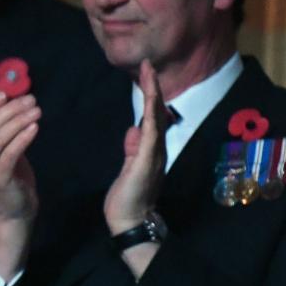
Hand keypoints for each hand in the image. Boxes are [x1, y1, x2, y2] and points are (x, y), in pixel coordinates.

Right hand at [0, 89, 40, 277]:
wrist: (15, 209)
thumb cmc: (13, 175)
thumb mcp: (5, 147)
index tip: (6, 93)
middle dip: (9, 109)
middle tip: (31, 100)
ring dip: (18, 121)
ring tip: (37, 111)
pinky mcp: (0, 179)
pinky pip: (9, 155)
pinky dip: (21, 139)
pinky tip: (34, 128)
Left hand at [105, 59, 167, 235]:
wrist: (130, 220)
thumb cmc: (128, 197)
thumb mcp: (128, 168)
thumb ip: (132, 149)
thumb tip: (134, 130)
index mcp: (150, 149)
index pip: (152, 117)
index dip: (150, 96)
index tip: (145, 75)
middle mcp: (157, 148)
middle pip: (157, 112)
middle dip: (153, 88)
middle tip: (148, 65)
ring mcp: (154, 154)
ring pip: (156, 118)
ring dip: (153, 95)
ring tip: (149, 74)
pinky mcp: (146, 161)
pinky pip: (151, 134)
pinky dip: (151, 116)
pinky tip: (151, 101)